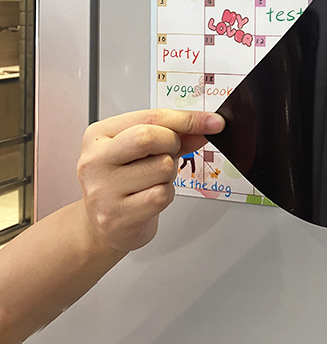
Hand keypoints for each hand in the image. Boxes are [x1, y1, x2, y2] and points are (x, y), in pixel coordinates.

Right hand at [77, 109, 224, 252]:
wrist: (102, 227)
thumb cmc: (124, 182)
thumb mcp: (143, 150)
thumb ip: (175, 135)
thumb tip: (207, 126)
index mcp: (99, 135)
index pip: (151, 117)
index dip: (188, 119)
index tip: (213, 122)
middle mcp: (95, 160)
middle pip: (149, 137)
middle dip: (172, 144)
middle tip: (169, 153)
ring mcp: (102, 190)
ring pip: (162, 167)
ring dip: (168, 174)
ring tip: (151, 180)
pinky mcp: (115, 217)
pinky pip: (161, 195)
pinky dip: (166, 194)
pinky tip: (149, 197)